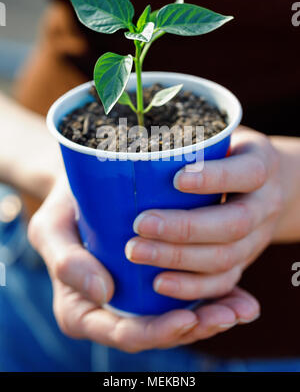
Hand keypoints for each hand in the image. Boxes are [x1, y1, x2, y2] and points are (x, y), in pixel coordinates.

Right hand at [28, 176, 259, 352]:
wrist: (82, 188)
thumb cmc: (64, 208)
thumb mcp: (51, 228)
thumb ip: (65, 260)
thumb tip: (103, 292)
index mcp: (83, 309)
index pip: (121, 333)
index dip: (156, 333)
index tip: (186, 318)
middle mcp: (113, 310)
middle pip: (157, 331)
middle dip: (195, 328)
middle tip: (227, 315)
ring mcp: (137, 298)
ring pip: (178, 318)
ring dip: (213, 317)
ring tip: (243, 308)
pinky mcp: (156, 281)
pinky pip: (187, 298)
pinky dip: (216, 299)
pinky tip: (242, 297)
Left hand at [126, 127, 282, 302]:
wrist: (263, 186)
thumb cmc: (226, 156)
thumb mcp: (220, 137)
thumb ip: (190, 141)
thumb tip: (129, 144)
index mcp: (261, 164)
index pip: (247, 173)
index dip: (214, 178)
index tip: (176, 179)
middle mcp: (265, 203)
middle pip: (235, 223)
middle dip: (185, 228)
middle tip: (140, 223)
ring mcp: (258, 237)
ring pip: (227, 257)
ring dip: (178, 258)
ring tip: (135, 251)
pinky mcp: (245, 261)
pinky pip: (224, 282)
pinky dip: (191, 287)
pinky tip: (158, 282)